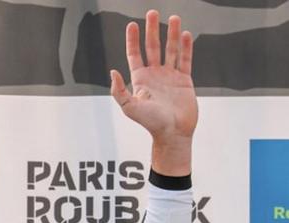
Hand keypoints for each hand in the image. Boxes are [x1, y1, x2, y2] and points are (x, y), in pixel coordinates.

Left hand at [111, 10, 196, 175]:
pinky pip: (185, 60)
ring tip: (174, 18)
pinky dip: (186, 47)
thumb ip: (119, 91)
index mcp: (140, 80)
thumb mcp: (130, 107)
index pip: (134, 55)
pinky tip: (185, 34)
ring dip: (171, 34)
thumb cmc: (151, 123)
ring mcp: (170, 76)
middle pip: (152, 47)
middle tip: (152, 13)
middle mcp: (154, 75)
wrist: (173, 133)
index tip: (132, 24)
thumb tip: (112, 72)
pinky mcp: (185, 80)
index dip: (132, 40)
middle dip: (152, 30)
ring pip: (170, 50)